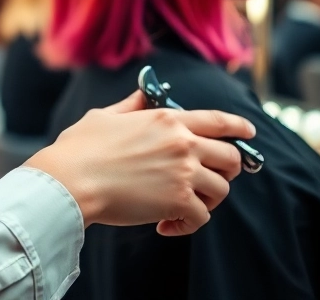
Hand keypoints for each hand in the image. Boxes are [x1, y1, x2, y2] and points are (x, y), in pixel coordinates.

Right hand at [25, 91, 253, 236]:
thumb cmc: (79, 149)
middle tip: (209, 181)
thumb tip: (142, 95)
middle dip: (227, 171)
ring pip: (222, 189)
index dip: (239, 126)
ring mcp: (184, 172)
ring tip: (182, 207)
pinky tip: (166, 225)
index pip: (218, 120)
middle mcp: (183, 143)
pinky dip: (187, 225)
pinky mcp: (179, 201)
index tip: (250, 132)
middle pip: (231, 157)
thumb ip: (131, 106)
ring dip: (206, 201)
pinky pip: (202, 217)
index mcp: (167, 119)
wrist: (69, 180)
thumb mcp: (104, 116)